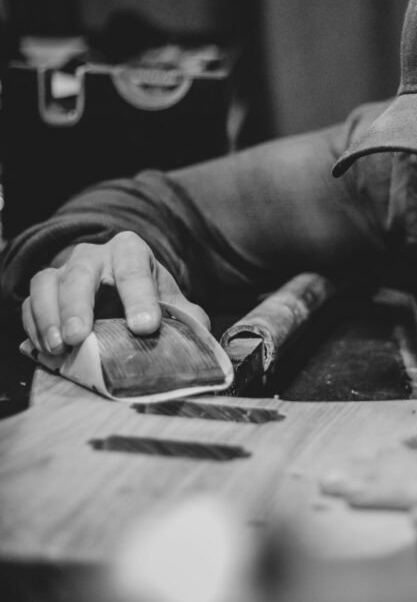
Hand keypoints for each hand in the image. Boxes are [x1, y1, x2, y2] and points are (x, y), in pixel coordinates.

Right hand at [23, 230, 209, 354]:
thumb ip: (188, 318)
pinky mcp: (45, 291)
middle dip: (79, 306)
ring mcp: (64, 271)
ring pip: (47, 283)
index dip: (140, 298)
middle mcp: (94, 255)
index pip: (134, 269)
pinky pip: (31, 303)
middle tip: (81, 337)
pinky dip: (34, 326)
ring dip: (50, 316)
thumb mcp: (171, 302)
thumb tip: (201, 337)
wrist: (119, 290)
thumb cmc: (148, 298)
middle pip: (82, 273)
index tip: (145, 327)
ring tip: (60, 347)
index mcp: (131, 251)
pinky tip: (46, 349)